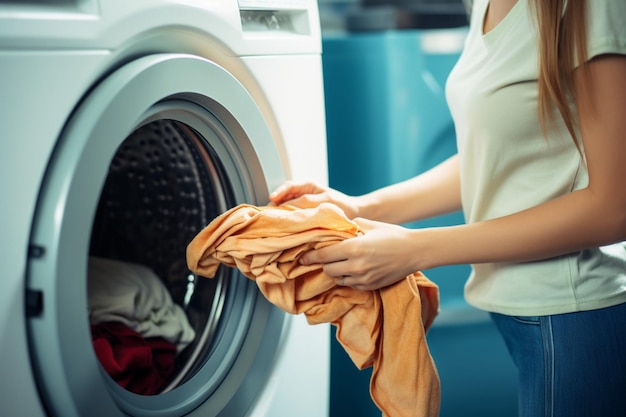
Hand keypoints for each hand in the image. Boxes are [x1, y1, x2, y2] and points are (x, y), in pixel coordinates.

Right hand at [269, 181, 359, 218]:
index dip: (279, 193)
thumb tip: (289, 205)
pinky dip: (285, 220)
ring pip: (284, 207)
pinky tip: (281, 227)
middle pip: (282, 197)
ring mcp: (300, 204)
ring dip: (278, 213)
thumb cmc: (342, 204)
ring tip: (271, 221)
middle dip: (274, 205)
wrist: (353, 213)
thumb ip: (307, 202)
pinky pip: (290, 216)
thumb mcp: (326, 201)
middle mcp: (301, 193)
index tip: (272, 199)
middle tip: (266, 214)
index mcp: (307, 185)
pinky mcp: (302, 215)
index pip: (289, 187)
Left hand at [300, 217, 421, 290]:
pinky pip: (350, 285)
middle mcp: (356, 266)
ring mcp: (363, 278)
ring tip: (341, 263)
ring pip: (337, 279)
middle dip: (324, 263)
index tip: (302, 257)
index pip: (323, 255)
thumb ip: (349, 226)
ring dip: (336, 272)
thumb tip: (335, 227)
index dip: (310, 256)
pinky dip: (348, 278)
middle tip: (326, 256)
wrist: (415, 251)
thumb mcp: (369, 224)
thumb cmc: (393, 235)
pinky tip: (353, 269)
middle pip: (327, 270)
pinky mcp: (370, 286)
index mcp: (353, 248)